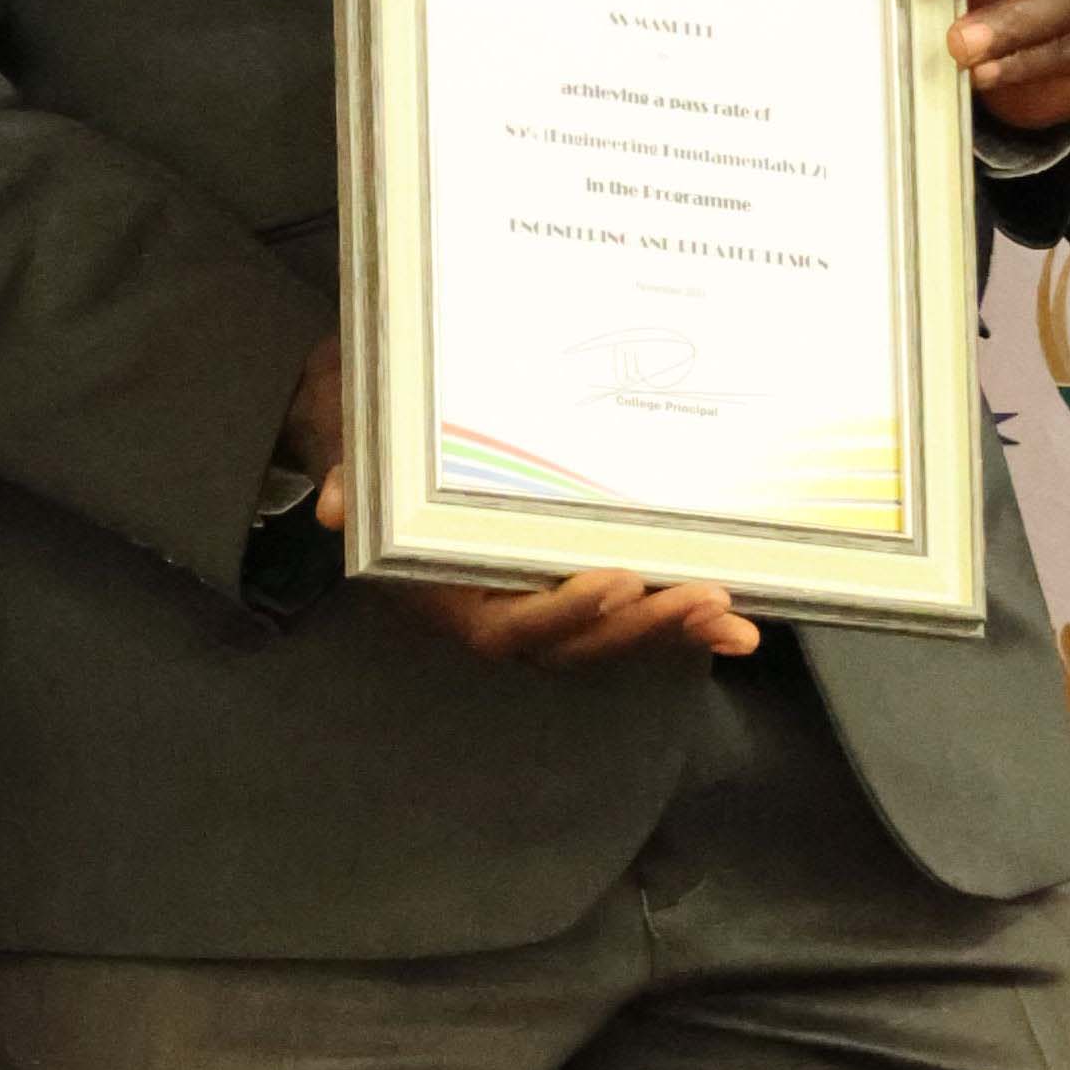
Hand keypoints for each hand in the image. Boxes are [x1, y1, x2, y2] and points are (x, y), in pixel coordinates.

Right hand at [273, 331, 760, 666]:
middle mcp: (490, 606)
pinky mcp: (566, 579)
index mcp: (438, 590)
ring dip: (669, 629)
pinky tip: (735, 621)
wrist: (371, 427)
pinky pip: (623, 611)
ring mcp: (532, 598)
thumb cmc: (363, 432)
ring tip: (730, 616)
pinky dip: (674, 617)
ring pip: (606, 635)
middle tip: (703, 599)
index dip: (561, 614)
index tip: (615, 581)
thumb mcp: (345, 435)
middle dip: (639, 629)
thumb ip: (344, 468)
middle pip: (571, 643)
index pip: (501, 625)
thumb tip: (335, 501)